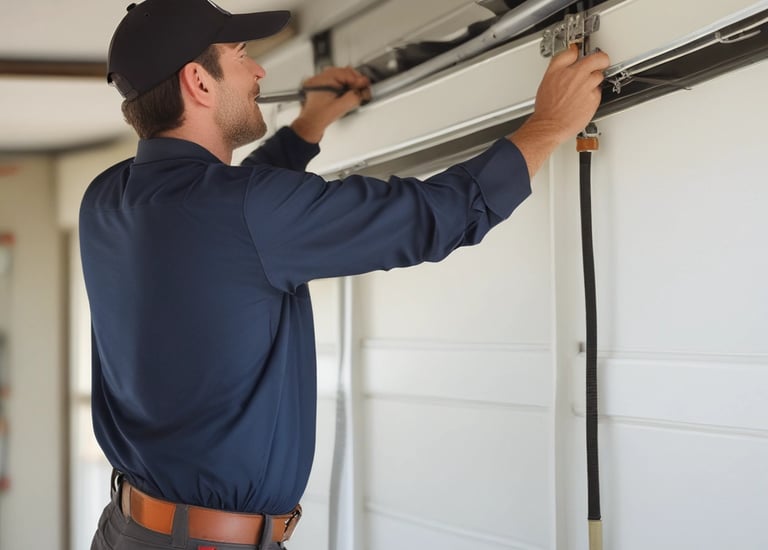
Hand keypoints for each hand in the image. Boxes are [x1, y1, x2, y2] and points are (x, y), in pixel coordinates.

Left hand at [290, 66, 370, 142]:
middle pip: (345, 72)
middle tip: (364, 89)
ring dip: (353, 82)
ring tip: (358, 91)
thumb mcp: (339, 107)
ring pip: (343, 76)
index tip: (366, 85)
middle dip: (356, 80)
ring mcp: (324, 81)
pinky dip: (348, 85)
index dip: (358, 80)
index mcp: (323, 79)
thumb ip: (353, 97)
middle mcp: (322, 77)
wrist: (311, 124)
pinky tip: (351, 92)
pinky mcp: (327, 87)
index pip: (345, 74)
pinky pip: (340, 81)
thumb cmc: (319, 117)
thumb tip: (363, 91)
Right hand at [508, 46, 609, 177]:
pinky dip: (593, 95)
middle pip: (597, 58)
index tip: (580, 53)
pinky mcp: (593, 98)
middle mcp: (574, 74)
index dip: (578, 51)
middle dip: (601, 59)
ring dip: (595, 80)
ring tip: (586, 88)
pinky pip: (598, 92)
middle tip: (601, 62)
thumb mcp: (546, 82)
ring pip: (599, 76)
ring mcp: (586, 85)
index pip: (573, 51)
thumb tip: (567, 63)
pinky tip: (584, 100)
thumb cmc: (547, 109)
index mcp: (559, 69)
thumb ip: (558, 69)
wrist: (550, 126)